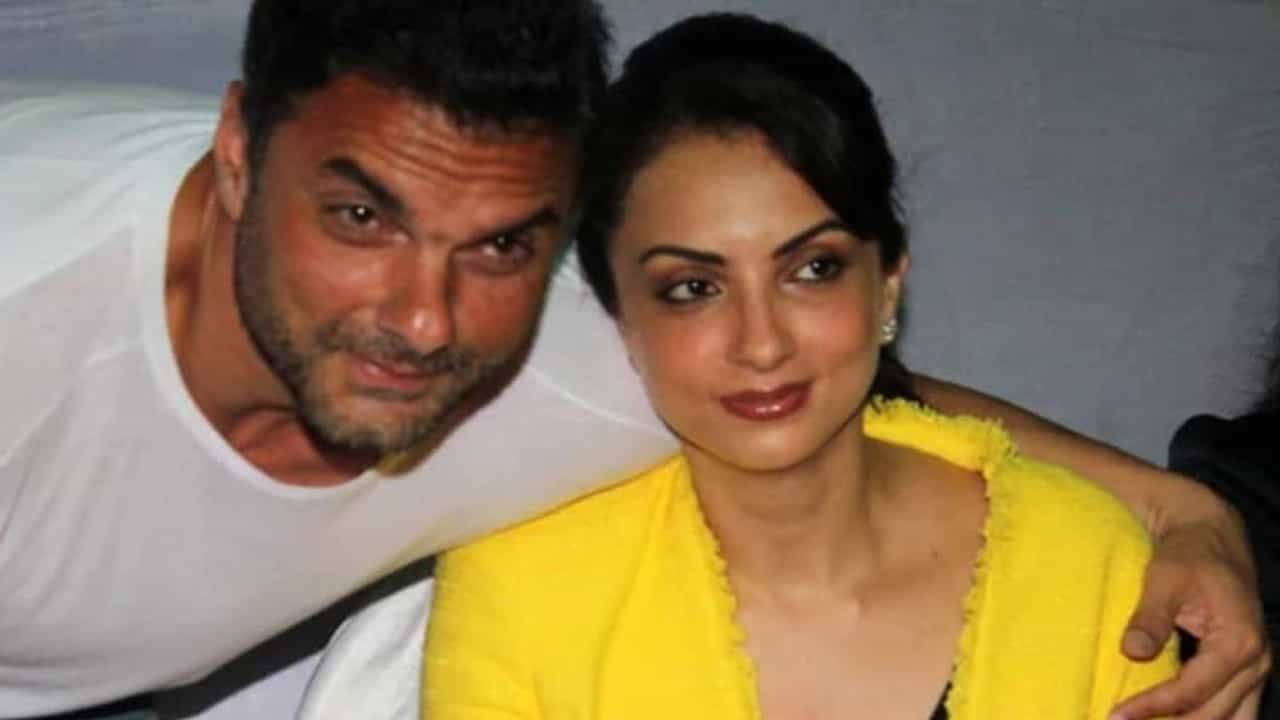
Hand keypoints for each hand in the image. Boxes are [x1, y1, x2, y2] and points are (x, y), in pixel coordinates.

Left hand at [1112, 494, 1269, 719]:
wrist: (1210, 534)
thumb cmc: (1187, 553)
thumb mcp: (1164, 578)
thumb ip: (1150, 617)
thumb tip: (1131, 652)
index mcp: (1238, 642)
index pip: (1191, 692)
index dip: (1152, 708)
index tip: (1116, 716)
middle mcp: (1255, 662)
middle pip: (1213, 716)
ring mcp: (1253, 668)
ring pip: (1231, 719)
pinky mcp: (1243, 668)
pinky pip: (1229, 708)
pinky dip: (1200, 717)